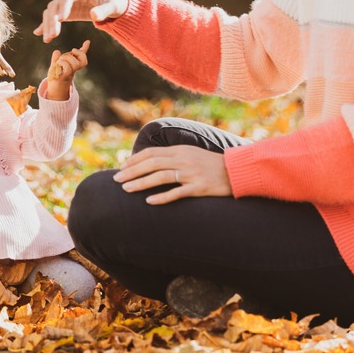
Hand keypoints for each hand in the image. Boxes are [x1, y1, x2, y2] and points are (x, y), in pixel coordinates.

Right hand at [34, 0, 127, 42]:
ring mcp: (67, 3)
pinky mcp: (67, 12)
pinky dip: (46, 25)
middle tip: (52, 35)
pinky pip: (54, 17)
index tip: (61, 19)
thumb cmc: (116, 2)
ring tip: (47, 39)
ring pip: (52, 11)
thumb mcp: (114, 6)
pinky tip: (38, 33)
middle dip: (53, 20)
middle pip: (56, 5)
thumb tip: (94, 16)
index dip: (63, 7)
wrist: (115, 2)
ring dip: (48, 24)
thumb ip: (104, 11)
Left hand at [44, 40, 89, 100]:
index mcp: (73, 64)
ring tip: (59, 61)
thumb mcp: (56, 65)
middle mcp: (74, 69)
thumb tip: (57, 51)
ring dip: (66, 59)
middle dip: (74, 54)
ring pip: (75, 63)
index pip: (81, 56)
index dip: (84, 48)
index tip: (87, 41)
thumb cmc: (55, 77)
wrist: (54, 89)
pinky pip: (68, 68)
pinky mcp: (65, 77)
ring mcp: (70, 73)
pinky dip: (62, 64)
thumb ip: (57, 58)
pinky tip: (57, 65)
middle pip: (83, 61)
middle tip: (64, 56)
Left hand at [113, 145, 231, 204]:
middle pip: (152, 164)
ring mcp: (191, 174)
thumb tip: (151, 161)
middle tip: (117, 180)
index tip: (122, 168)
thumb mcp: (191, 154)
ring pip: (161, 177)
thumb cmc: (211, 164)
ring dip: (141, 183)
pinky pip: (177, 193)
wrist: (236, 171)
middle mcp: (183, 160)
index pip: (151, 153)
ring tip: (126, 189)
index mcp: (180, 150)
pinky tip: (149, 201)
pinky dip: (162, 197)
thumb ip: (173, 156)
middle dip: (132, 172)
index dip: (134, 160)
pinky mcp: (199, 188)